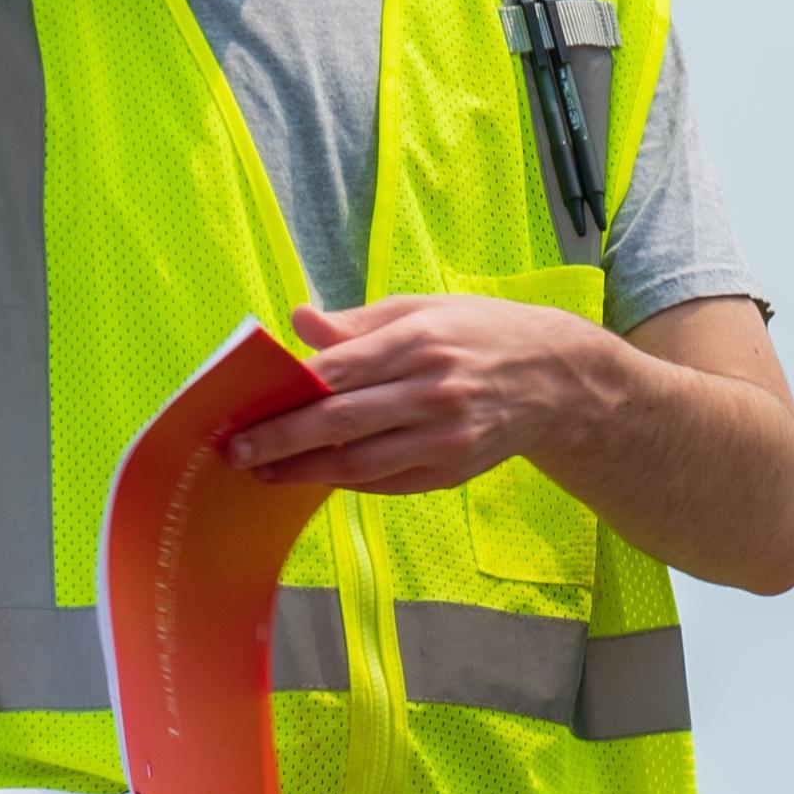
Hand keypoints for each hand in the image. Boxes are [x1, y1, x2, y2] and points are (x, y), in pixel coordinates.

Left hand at [228, 296, 617, 494]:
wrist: (556, 380)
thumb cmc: (476, 334)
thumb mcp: (422, 309)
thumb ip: (356, 323)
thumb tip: (297, 320)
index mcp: (419, 343)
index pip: (337, 371)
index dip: (286, 393)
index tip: (244, 407)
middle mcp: (433, 392)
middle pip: (340, 423)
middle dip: (281, 440)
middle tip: (237, 451)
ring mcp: (445, 438)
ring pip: (360, 464)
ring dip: (304, 472)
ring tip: (264, 472)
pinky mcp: (452, 471)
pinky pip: (386, 483)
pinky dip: (346, 483)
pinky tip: (314, 476)